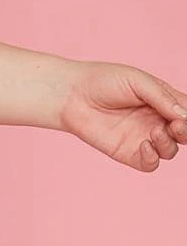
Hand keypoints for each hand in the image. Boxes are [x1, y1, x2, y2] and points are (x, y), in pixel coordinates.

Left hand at [59, 60, 186, 172]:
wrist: (71, 95)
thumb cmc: (103, 81)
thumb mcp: (137, 81)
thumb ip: (162, 98)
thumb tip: (184, 116)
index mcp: (162, 101)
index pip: (186, 112)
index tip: (182, 117)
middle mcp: (156, 120)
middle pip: (183, 134)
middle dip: (186, 132)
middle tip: (177, 126)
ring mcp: (143, 138)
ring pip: (170, 151)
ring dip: (169, 144)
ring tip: (154, 131)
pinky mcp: (128, 153)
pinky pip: (150, 164)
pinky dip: (153, 158)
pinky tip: (145, 145)